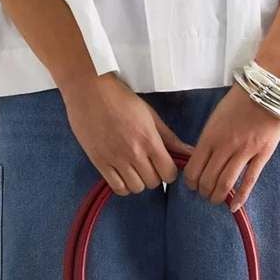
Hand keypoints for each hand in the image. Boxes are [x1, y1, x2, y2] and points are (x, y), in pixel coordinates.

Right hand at [60, 72, 193, 193]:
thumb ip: (170, 138)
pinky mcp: (99, 162)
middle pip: (153, 182)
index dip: (169, 172)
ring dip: (139, 181)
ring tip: (135, 169)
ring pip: (136, 188)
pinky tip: (122, 174)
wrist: (89, 91)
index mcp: (149, 139)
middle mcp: (133, 152)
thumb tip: (189, 152)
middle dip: (155, 176)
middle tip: (149, 164)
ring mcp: (115, 159)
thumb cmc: (121, 99)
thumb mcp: (150, 115)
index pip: (169, 173)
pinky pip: (116, 187)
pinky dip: (123, 186)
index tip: (164, 165)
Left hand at [179, 86, 279, 210]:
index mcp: (210, 136)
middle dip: (203, 191)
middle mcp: (225, 146)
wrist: (268, 89)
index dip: (190, 181)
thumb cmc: (240, 100)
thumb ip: (208, 139)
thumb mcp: (216, 117)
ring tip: (216, 199)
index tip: (192, 185)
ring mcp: (245, 151)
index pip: (193, 168)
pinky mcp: (262, 154)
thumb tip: (200, 159)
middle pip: (207, 179)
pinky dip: (241, 197)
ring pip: (225, 184)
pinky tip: (234, 206)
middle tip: (204, 194)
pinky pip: (249, 180)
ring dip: (217, 197)